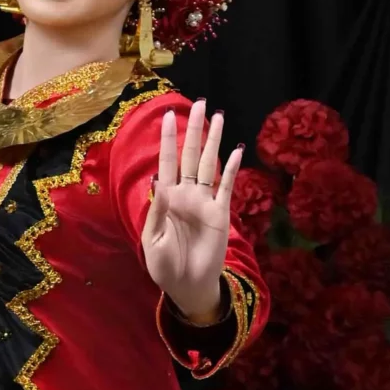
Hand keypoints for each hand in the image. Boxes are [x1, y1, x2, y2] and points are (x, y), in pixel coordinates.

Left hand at [141, 98, 242, 324]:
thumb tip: (158, 181)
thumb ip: (156, 212)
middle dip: (195, 129)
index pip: (167, 161)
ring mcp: (205, 201)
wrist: (187, 286)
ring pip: (209, 164)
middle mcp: (186, 194)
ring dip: (213, 141)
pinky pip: (226, 186)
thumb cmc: (165, 266)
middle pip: (191, 155)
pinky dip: (231, 168)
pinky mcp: (221, 213)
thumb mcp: (152, 241)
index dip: (169, 139)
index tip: (169, 115)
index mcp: (166, 198)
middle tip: (200, 104)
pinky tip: (236, 150)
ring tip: (218, 117)